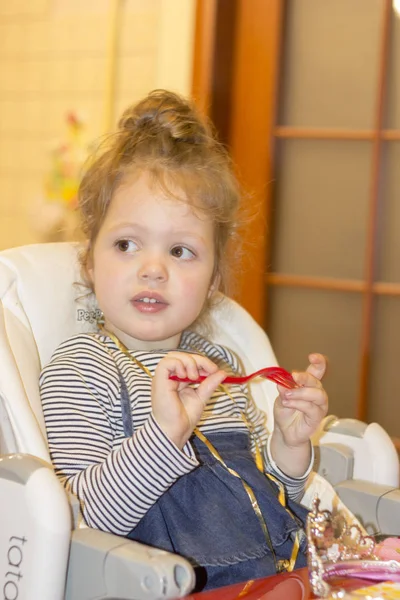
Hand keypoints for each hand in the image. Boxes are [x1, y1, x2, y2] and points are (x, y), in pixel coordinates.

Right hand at [152, 352, 225, 448]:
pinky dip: (178, 364)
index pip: (189, 362)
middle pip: (182, 356)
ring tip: (194, 377)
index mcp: (178, 380)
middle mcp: (170, 377)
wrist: (175, 430)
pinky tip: (185, 375)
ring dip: (189, 362)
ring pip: (173, 356)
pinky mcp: (159, 380)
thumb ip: (210, 384)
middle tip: (209, 370)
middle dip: (198, 360)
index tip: (214, 370)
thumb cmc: (184, 418)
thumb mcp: (202, 397)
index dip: (202, 362)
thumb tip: (222, 372)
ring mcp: (163, 378)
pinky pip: (166, 363)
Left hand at [271, 353, 327, 476]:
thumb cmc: (285, 412)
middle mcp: (316, 393)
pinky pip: (312, 408)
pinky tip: (288, 403)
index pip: (318, 371)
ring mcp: (319, 406)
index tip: (312, 356)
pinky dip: (299, 404)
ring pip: (318, 395)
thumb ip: (284, 390)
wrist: (284, 431)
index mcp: (308, 385)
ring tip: (287, 395)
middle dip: (306, 377)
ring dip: (301, 393)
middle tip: (294, 376)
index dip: (318, 362)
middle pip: (317, 381)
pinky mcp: (316, 418)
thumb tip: (283, 383)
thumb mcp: (281, 398)